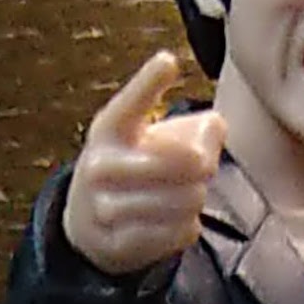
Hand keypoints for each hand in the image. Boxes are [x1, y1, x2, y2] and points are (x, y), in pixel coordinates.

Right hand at [61, 51, 225, 274]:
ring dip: (195, 199)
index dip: (149, 82)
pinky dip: (188, 227)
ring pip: (183, 201)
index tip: (168, 61)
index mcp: (110, 127)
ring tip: (188, 195)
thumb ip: (190, 129)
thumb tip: (215, 128)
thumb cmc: (133, 168)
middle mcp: (100, 165)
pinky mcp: (118, 242)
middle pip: (184, 162)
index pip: (132, 102)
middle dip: (203, 166)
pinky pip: (176, 233)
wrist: (88, 222)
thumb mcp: (148, 139)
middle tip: (202, 169)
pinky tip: (180, 220)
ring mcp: (104, 207)